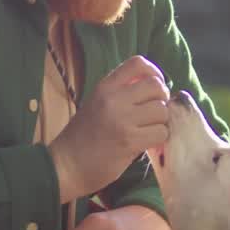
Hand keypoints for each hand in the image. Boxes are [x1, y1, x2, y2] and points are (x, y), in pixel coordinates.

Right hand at [48, 56, 168, 203]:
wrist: (68, 165)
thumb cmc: (82, 137)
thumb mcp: (96, 104)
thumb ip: (120, 93)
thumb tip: (152, 88)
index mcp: (104, 87)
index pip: (137, 63)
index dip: (154, 72)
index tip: (155, 85)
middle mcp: (114, 99)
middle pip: (156, 86)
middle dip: (162, 100)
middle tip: (154, 112)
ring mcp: (123, 120)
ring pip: (162, 111)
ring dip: (161, 122)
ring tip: (149, 129)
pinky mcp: (130, 141)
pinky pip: (161, 132)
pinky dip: (159, 138)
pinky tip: (148, 142)